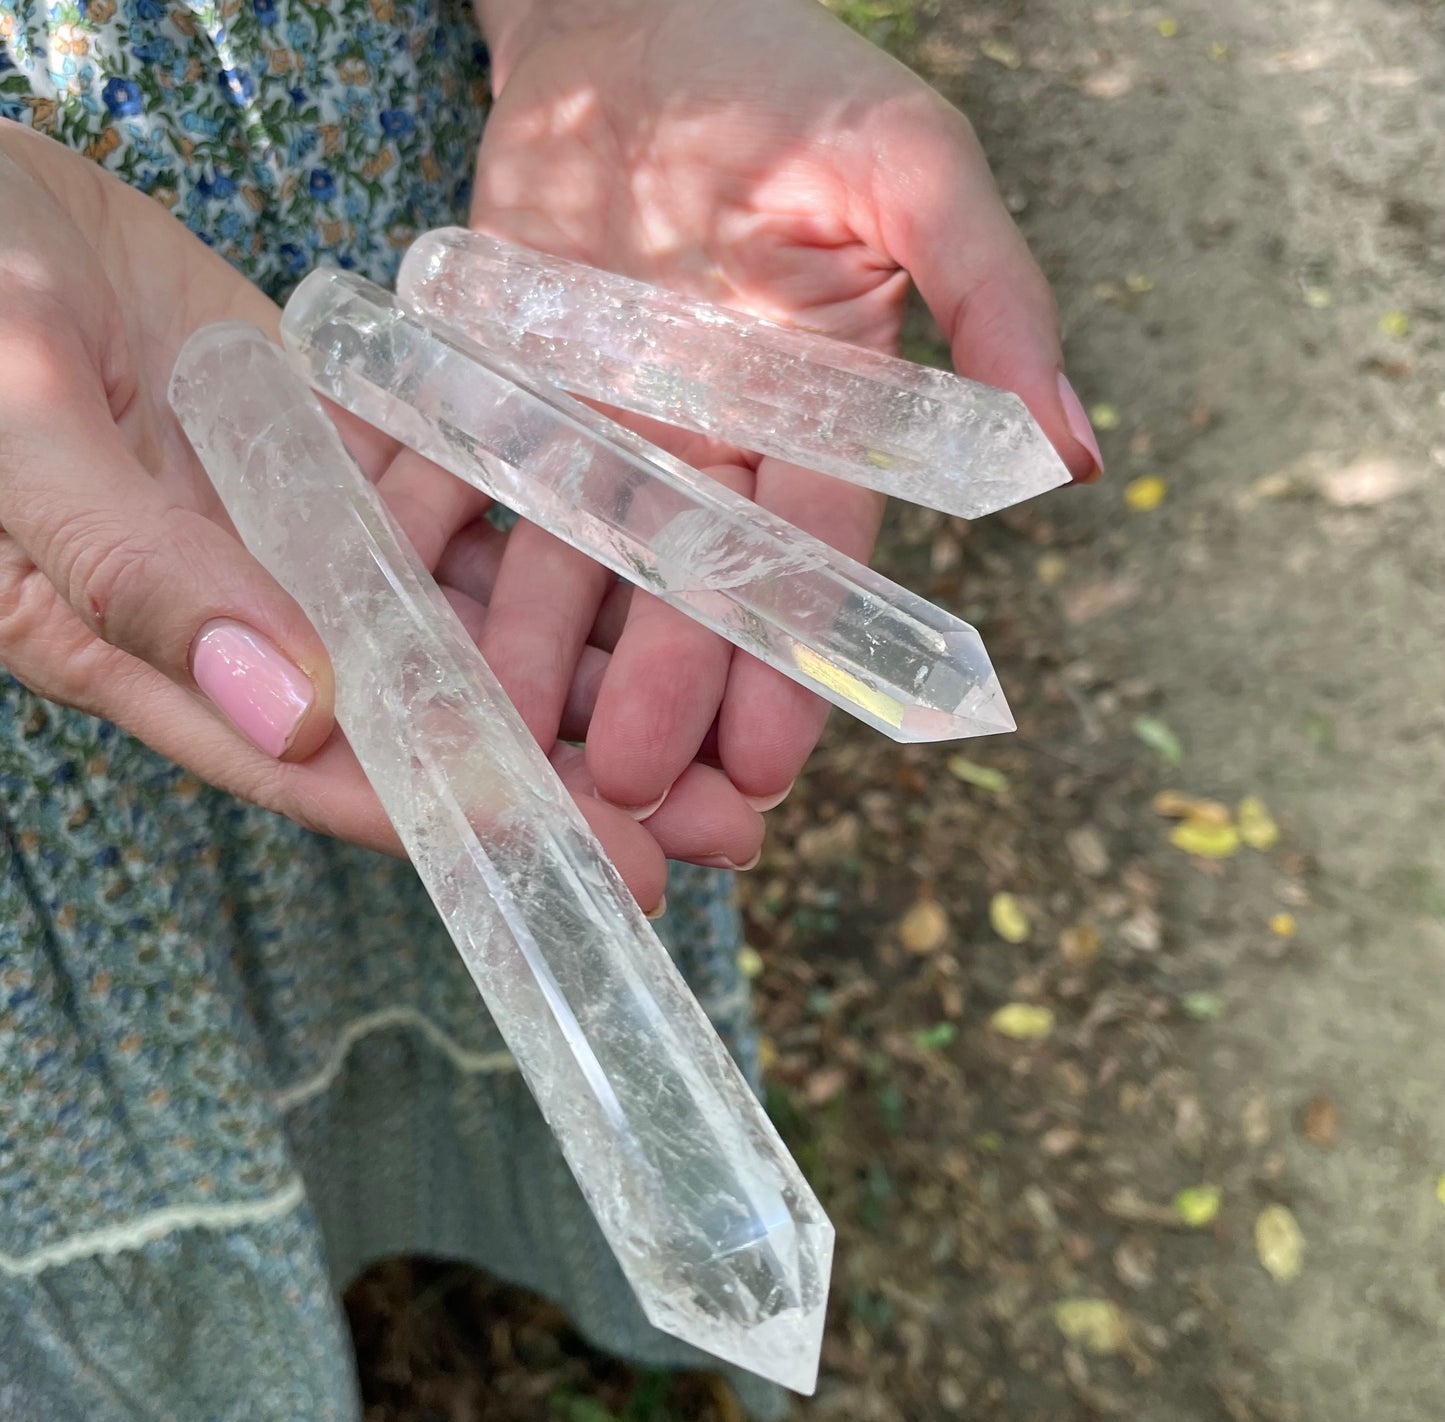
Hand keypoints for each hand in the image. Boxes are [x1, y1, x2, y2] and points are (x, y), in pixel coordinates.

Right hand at [0, 123, 755, 908]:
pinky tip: (646, 574)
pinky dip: (543, 542)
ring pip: (468, 624)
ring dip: (592, 673)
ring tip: (727, 721)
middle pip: (438, 721)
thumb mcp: (20, 439)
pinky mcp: (336, 456)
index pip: (345, 771)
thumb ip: (146, 576)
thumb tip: (300, 713)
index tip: (608, 870)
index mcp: (167, 656)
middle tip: (723, 824)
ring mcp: (303, 533)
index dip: (478, 826)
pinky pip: (457, 511)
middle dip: (578, 777)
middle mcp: (255, 619)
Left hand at [464, 0, 1102, 821]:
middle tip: (629, 795)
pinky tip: (414, 627)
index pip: (807, 566)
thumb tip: (1077, 454)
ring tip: (522, 749)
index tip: (761, 769)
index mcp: (813, 419)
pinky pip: (468, 484)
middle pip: (684, 594)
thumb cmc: (785, 74)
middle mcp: (708, 446)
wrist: (630, 15)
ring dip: (547, 657)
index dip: (786, 669)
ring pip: (573, 564)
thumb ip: (991, 302)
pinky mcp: (504, 393)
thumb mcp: (911, 169)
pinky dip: (439, 550)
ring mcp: (599, 427)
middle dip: (660, 695)